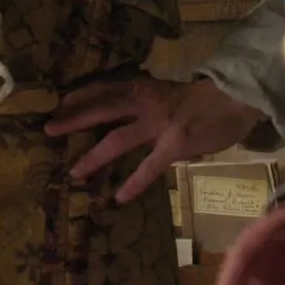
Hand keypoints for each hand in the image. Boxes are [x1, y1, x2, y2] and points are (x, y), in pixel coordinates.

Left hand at [44, 76, 264, 202]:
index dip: (80, 95)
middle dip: (73, 118)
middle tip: (48, 129)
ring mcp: (159, 124)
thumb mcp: (169, 92)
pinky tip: (119, 197)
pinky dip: (133, 183)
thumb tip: (124, 113)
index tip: (57, 103)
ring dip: (94, 156)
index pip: (104, 88)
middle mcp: (146, 102)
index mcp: (144, 87)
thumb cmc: (205, 96)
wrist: (236, 98)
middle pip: (102, 108)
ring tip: (75, 172)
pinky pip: (149, 167)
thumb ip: (147, 103)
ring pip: (118, 139)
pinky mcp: (175, 144)